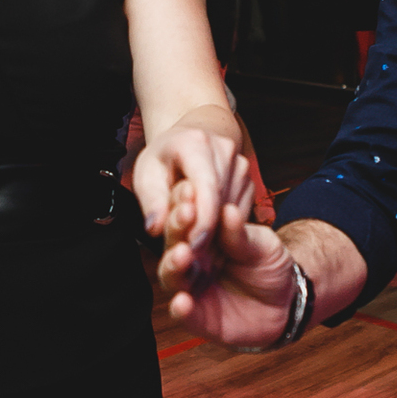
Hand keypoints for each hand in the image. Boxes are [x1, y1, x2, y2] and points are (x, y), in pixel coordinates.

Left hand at [134, 122, 251, 258]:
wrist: (190, 139)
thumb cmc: (165, 159)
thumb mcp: (147, 175)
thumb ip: (151, 202)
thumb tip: (155, 228)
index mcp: (195, 143)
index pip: (206, 186)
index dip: (203, 218)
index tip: (194, 246)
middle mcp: (224, 149)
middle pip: (221, 200)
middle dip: (208, 232)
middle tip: (192, 258)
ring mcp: (241, 164)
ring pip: (233, 210)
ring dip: (217, 233)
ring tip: (197, 246)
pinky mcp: (249, 180)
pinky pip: (240, 212)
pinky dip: (225, 228)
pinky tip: (209, 234)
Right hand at [158, 188, 296, 346]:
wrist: (287, 302)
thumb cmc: (270, 265)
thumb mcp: (262, 243)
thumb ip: (240, 233)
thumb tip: (228, 210)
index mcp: (204, 237)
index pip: (188, 219)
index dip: (186, 204)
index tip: (189, 188)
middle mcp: (192, 260)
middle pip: (173, 244)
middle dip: (177, 229)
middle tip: (185, 214)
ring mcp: (192, 288)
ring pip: (171, 276)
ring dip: (173, 265)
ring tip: (182, 254)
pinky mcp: (197, 318)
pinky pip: (183, 314)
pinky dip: (180, 309)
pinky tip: (182, 301)